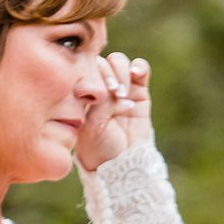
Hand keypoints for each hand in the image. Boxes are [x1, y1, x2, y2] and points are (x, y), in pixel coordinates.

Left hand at [75, 51, 153, 170]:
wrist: (122, 162)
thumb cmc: (99, 147)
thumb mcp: (91, 124)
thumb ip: (96, 102)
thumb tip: (103, 83)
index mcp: (83, 92)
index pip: (85, 67)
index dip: (93, 72)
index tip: (99, 90)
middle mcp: (101, 86)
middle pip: (103, 61)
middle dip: (108, 73)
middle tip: (113, 91)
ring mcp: (121, 87)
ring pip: (119, 62)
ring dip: (121, 72)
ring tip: (123, 92)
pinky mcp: (140, 92)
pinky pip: (140, 69)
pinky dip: (139, 67)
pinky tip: (136, 74)